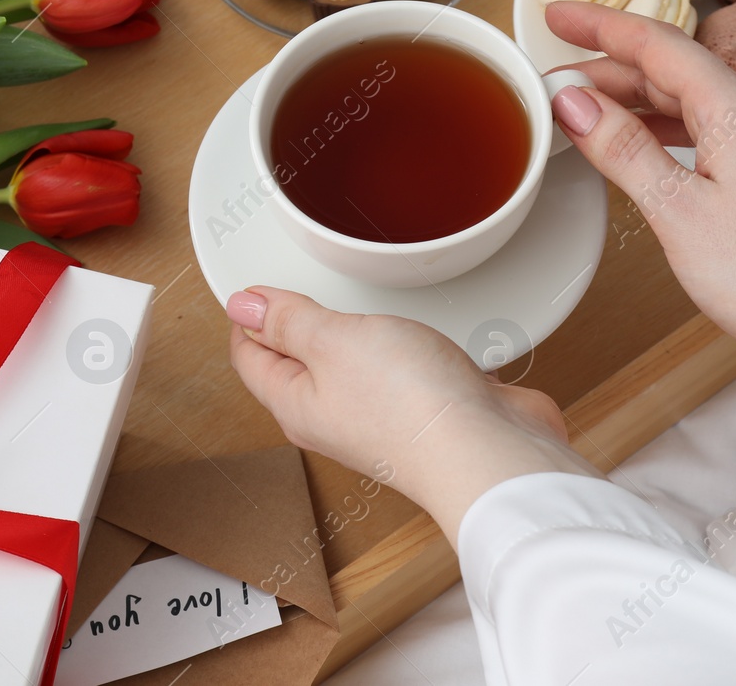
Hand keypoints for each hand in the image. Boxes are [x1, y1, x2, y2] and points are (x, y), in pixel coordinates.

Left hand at [226, 287, 596, 542]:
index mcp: (296, 404)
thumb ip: (288, 321)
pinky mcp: (425, 409)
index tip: (254, 284)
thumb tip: (243, 306)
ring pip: (350, 366)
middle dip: (292, 324)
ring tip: (349, 303)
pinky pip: (399, 372)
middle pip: (297, 365)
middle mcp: (333, 417)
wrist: (492, 451)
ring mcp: (380, 416)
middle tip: (293, 287)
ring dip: (352, 334)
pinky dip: (400, 348)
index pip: (250, 357)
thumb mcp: (333, 341)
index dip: (247, 315)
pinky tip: (411, 331)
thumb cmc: (412, 407)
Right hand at [545, 1, 735, 420]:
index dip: (600, 24)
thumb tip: (574, 101)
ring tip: (577, 109)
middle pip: (668, 67)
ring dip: (628, 97)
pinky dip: (657, 125)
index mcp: (735, 108)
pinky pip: (701, 125)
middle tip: (547, 76)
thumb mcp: (678, 212)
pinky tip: (632, 142)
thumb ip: (624, 149)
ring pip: (684, 97)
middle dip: (604, 65)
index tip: (555, 14)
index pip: (655, 43)